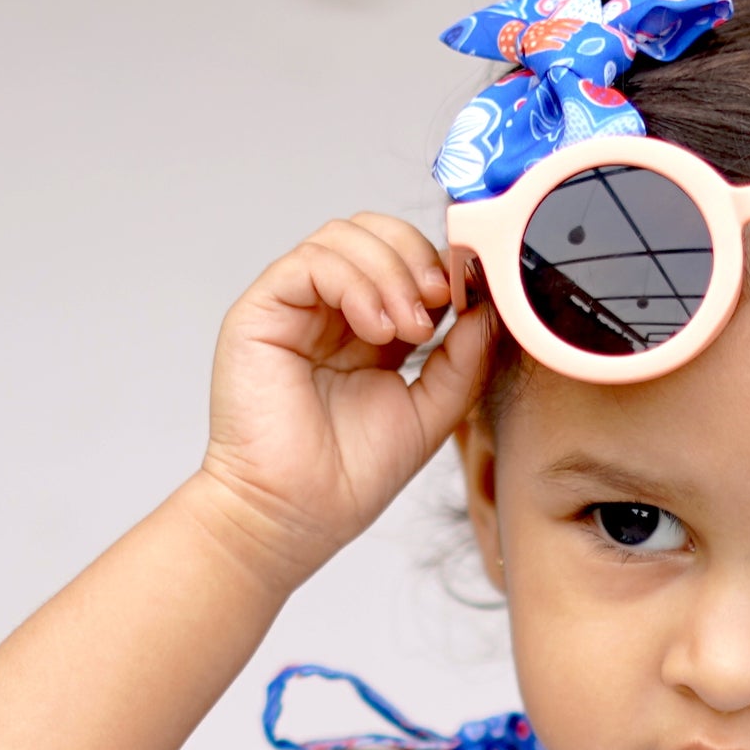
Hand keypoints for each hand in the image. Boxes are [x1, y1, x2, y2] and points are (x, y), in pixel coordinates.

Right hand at [197, 214, 489, 579]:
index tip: (469, 295)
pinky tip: (376, 329)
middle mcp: (329, 311)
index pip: (405, 262)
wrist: (295, 516)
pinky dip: (354, 282)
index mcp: (369, 331)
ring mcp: (295, 308)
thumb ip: (461, 363)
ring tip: (407, 331)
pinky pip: (310, 261)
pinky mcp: (263, 311)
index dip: (439, 266)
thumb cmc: (349, 478)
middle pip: (374, 234)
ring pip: (344, 237)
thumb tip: (487, 311)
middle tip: (438, 303)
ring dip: (390, 272)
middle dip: (416, 258)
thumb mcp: (429, 415)